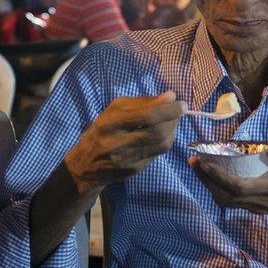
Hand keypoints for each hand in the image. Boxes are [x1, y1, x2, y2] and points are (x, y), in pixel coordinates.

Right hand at [65, 92, 183, 195]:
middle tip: (180, 111)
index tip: (181, 103)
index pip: (146, 116)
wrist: (86, 162)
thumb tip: (170, 96)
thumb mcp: (115, 111)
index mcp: (110, 123)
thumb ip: (142, 103)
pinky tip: (163, 135)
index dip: (168, 110)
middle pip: (156, 132)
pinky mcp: (133, 170)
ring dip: (172, 131)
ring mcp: (126, 159)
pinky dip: (165, 142)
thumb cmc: (103, 130)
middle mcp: (117, 143)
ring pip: (160, 145)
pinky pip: (156, 154)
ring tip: (173, 121)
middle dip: (173, 120)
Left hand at [189, 140, 267, 234]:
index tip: (203, 162)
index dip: (218, 176)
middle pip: (225, 196)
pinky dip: (218, 190)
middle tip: (192, 161)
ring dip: (209, 185)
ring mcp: (256, 207)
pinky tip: (213, 176)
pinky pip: (231, 202)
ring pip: (226, 201)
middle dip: (206, 179)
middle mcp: (260, 201)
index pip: (238, 186)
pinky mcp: (255, 208)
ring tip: (198, 167)